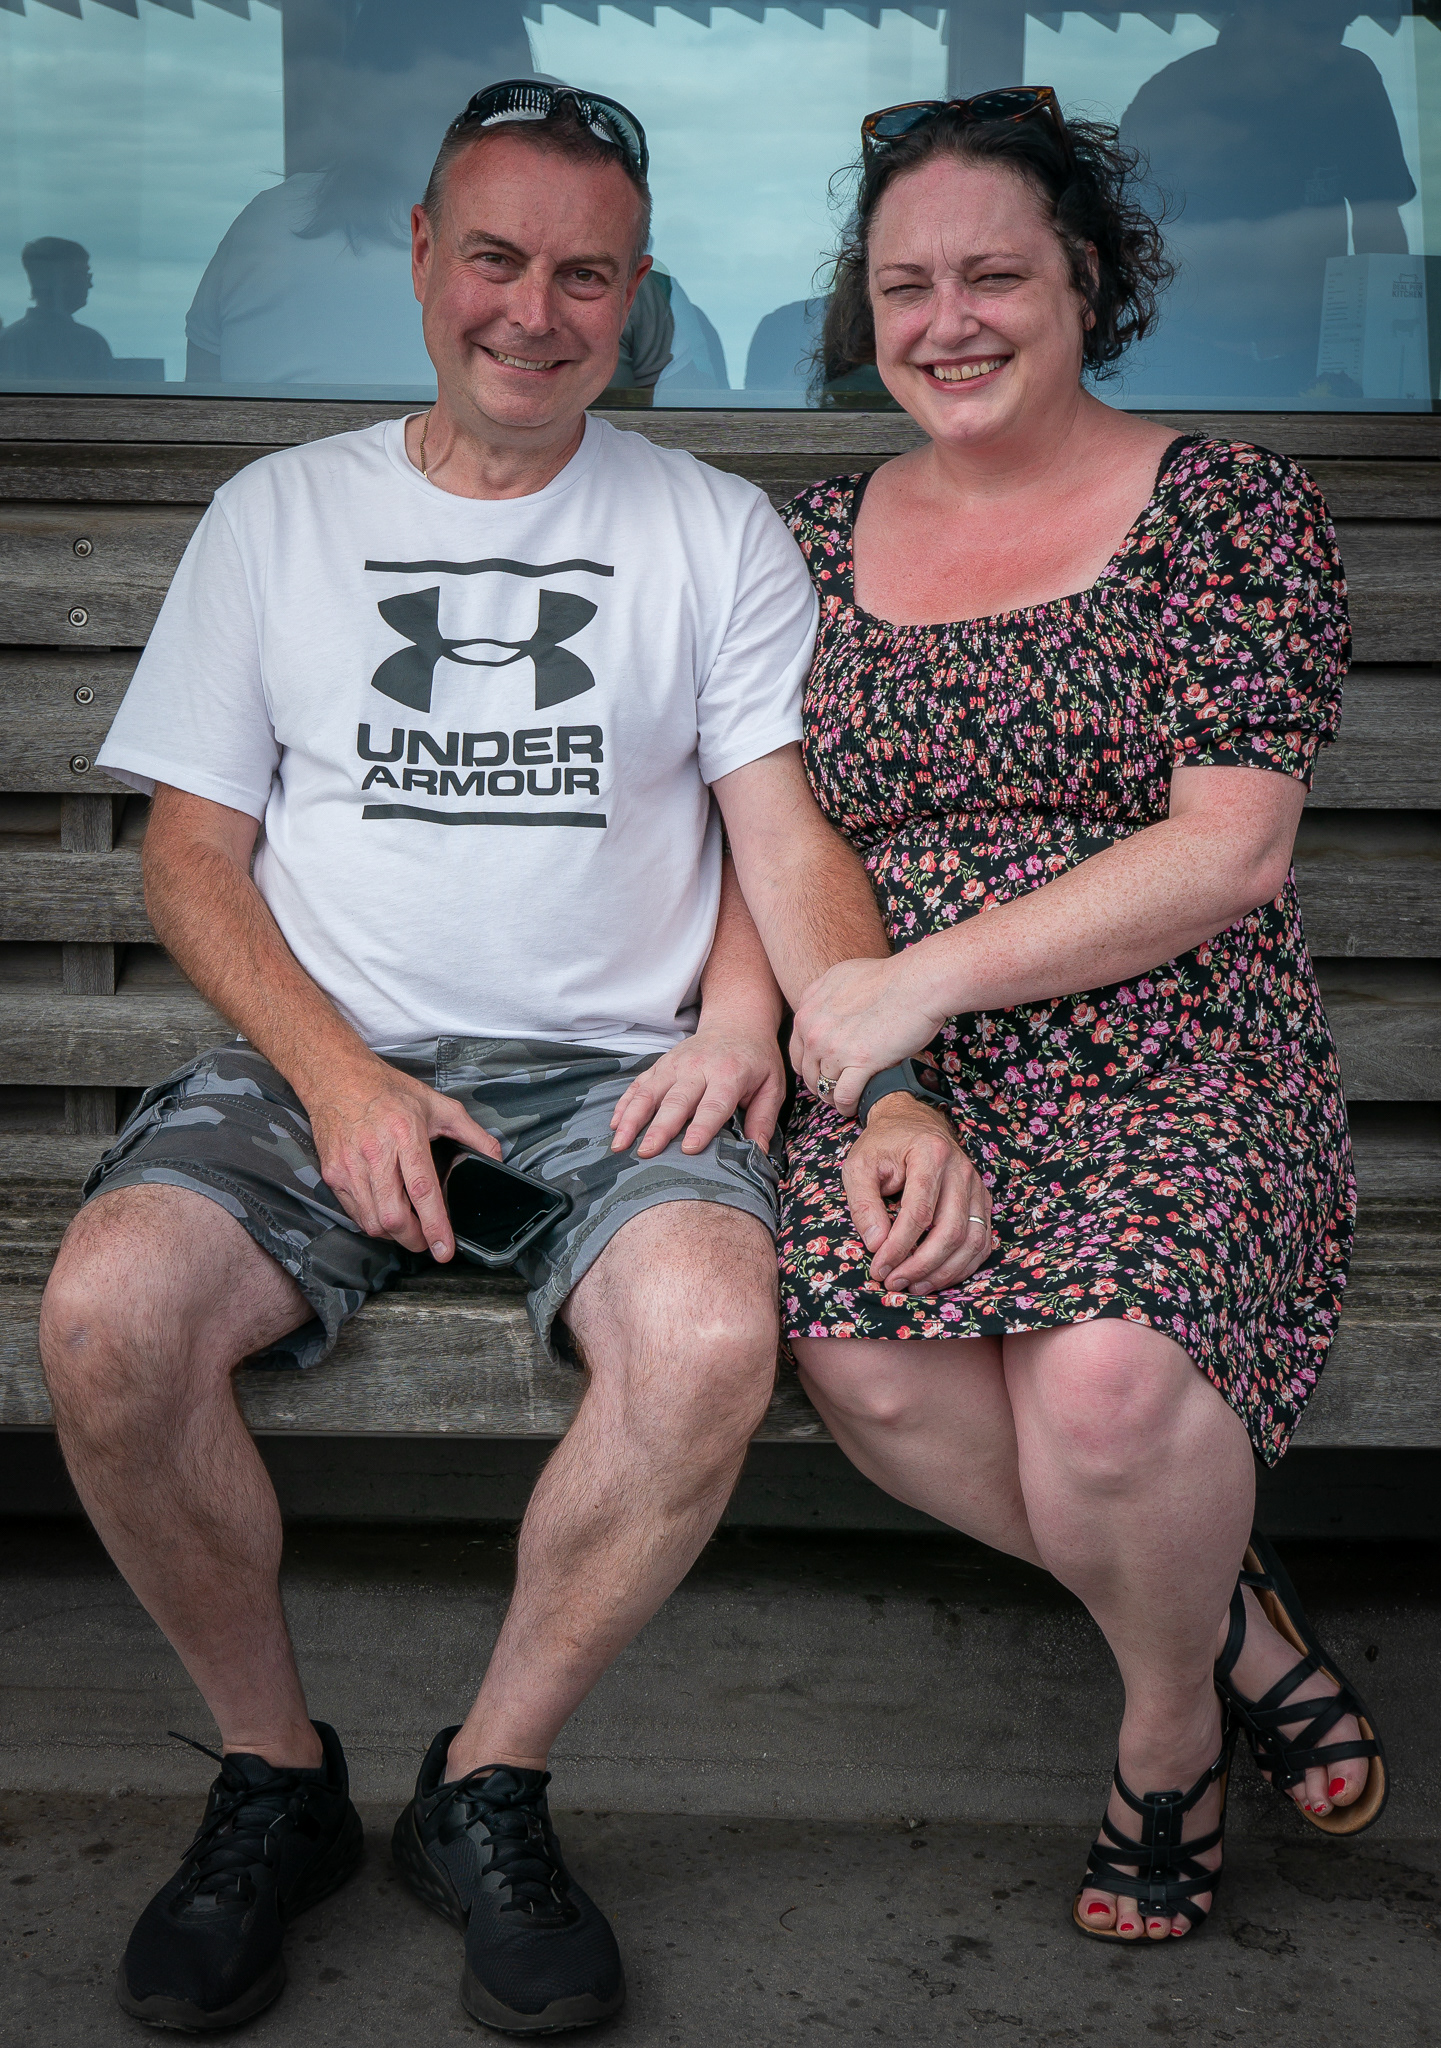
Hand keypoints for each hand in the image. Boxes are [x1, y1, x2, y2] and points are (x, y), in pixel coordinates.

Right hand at [307, 1058, 500, 1260]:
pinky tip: (386, 1211)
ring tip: (408, 1227)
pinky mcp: (332, 1173)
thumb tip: (495, 1158)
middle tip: (428, 1240)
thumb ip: (471, 1133)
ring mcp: (349, 1165)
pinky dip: (373, 1221)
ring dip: (394, 1234)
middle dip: (414, 1239)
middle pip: (393, 1217)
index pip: (422, 1190)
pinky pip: (355, 1213)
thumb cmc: (387, 1090)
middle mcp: (374, 1152)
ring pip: (372, 1222)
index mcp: (404, 1133)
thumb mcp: (437, 1104)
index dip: (435, 1225)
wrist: (337, 1078)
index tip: (445, 1249)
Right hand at [609, 1024, 785, 1158]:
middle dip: (660, 1127)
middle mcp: (699, 1067)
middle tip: (646, 1152)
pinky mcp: (661, 1063)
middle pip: (676, 1100)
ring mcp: (675, 1064)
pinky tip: (615, 1124)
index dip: (701, 1126)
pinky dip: (625, 1104)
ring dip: (632, 1118)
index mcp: (730, 1073)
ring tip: (620, 1144)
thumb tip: (758, 1152)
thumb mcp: (772, 1085)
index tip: (688, 1149)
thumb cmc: (756, 1059)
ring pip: (649, 1092)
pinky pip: (639, 1084)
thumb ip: (764, 1118)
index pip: (714, 1104)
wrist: (736, 1021)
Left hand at [790, 951, 947, 1118]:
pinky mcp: (859, 1063)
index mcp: (808, 1010)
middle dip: (821, 1085)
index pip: (798, 1051)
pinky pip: (844, 1096)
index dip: (810, 1066)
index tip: (823, 1072)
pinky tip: (855, 1107)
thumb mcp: (841, 977)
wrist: (916, 984)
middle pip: (808, 1072)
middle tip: (835, 1091)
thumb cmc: (888, 978)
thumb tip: (823, 1010)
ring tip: (847, 1101)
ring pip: (824, 1087)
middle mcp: (815, 1030)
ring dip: (835, 1098)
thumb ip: (823, 995)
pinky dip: (848, 1106)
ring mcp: (834, 1048)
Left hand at [842, 1096, 991, 1295]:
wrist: (911, 1122)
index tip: (878, 1269)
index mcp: (930, 1155)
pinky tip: (937, 1277)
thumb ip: (864, 1205)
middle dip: (921, 1265)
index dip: (899, 1247)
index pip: (919, 1213)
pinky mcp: (981, 1200)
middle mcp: (960, 1170)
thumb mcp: (859, 1166)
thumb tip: (876, 1245)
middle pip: (950, 1231)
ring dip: (944, 1272)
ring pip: (972, 1241)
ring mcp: (976, 1186)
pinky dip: (963, 1266)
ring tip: (914, 1287)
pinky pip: (981, 1241)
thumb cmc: (883, 1145)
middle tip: (894, 1283)